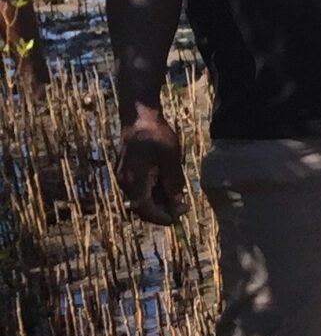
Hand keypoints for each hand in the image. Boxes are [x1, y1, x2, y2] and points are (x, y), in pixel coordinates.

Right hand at [117, 110, 185, 224]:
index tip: (176, 219)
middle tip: (182, 208)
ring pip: (140, 199)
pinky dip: (152, 193)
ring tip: (178, 198)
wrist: (138, 117)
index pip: (145, 209)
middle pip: (142, 207)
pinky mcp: (125, 172)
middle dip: (162, 211)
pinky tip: (167, 187)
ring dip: (158, 202)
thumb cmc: (156, 135)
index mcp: (135, 181)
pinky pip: (138, 189)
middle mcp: (125, 182)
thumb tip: (176, 202)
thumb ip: (173, 183)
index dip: (161, 217)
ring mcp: (123, 177)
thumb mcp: (171, 159)